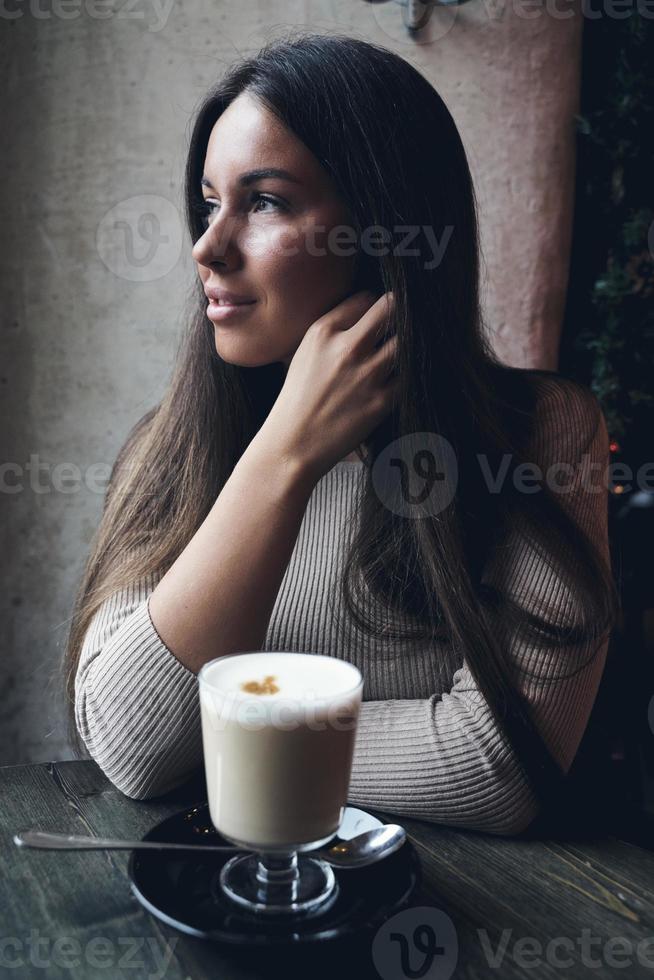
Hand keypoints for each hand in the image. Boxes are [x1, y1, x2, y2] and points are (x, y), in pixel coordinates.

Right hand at [260, 290, 398, 480]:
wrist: (294, 444)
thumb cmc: (298, 399)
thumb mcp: (304, 352)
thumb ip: (332, 329)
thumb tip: (366, 308)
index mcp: (323, 331)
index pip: (366, 299)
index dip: (375, 306)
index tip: (379, 316)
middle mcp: (347, 347)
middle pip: (392, 310)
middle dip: (400, 314)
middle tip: (402, 324)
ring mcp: (367, 374)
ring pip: (405, 342)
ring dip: (407, 345)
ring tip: (400, 353)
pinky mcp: (381, 400)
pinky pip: (408, 376)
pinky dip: (407, 375)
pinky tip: (397, 379)